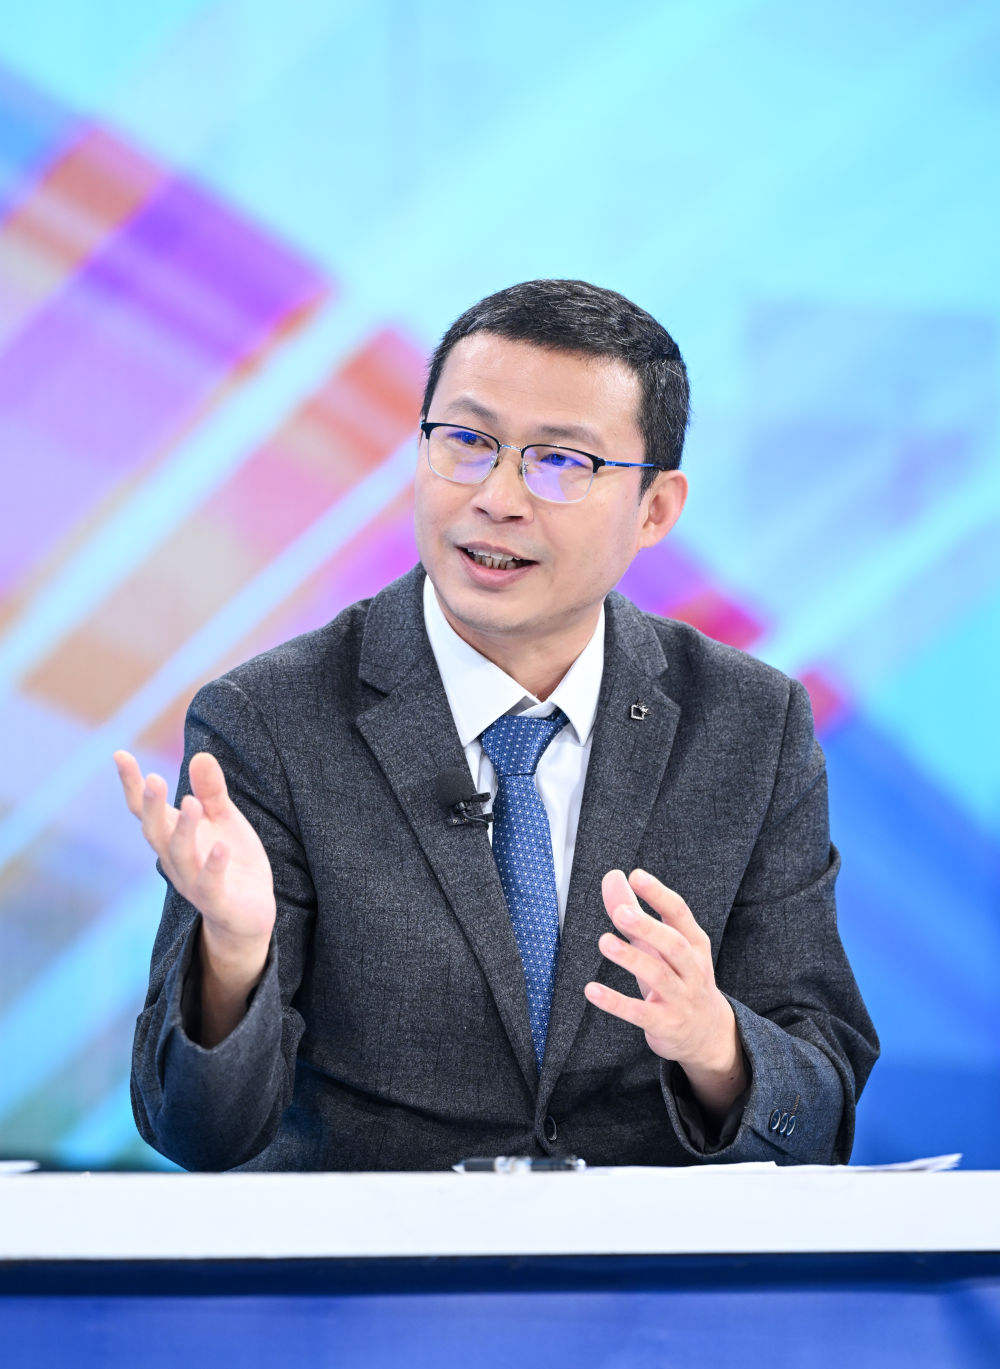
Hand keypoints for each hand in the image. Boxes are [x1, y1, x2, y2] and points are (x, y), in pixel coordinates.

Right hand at [114, 750, 275, 1040]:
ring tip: (189, 803)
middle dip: (152, 807)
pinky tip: (221, 846)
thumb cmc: (231, 863)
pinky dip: (214, 865)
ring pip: (181, 856)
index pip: (146, 810)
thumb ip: (212, 792)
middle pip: (156, 832)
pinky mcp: (218, 902)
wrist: (249, 916)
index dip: (132, 784)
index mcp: (174, 837)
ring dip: (183, 830)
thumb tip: (201, 754)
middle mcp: (176, 860)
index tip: (120, 754)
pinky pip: (211, 885)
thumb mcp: (224, 821)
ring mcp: (194, 882)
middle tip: (153, 778)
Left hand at [584, 869, 746, 1118]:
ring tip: (605, 942)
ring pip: (659, 976)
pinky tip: (592, 990)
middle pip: (674, 945)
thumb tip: (612, 877)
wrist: (708, 1034)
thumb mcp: (662, 947)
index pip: (680, 914)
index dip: (659, 895)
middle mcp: (692, 969)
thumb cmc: (680, 979)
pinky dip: (616, 1002)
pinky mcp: (665, 1024)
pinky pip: (640, 1012)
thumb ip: (635, 911)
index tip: (636, 876)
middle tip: (621, 912)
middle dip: (648, 927)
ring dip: (631, 958)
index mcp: (695, 944)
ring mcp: (681, 998)